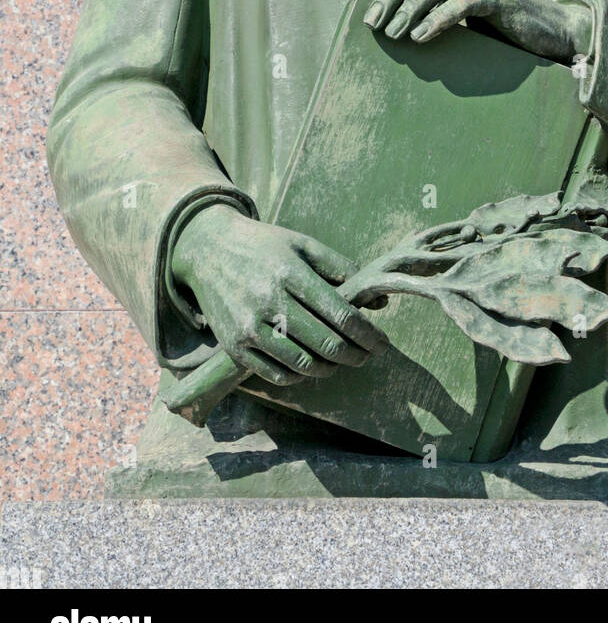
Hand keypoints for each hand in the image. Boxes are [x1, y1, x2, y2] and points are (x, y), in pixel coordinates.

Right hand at [172, 204, 388, 385]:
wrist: (208, 250)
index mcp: (290, 273)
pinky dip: (301, 376)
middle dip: (356, 355)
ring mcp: (248, 328)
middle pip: (326, 345)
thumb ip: (342, 269)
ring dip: (331, 369)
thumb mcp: (304, 246)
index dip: (368, 334)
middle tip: (369, 354)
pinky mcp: (234, 347)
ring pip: (304, 365)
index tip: (382, 342)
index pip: (340, 315)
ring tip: (342, 360)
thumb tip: (380, 303)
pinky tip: (312, 365)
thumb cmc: (265, 247)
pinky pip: (276, 375)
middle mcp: (268, 302)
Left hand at [344, 0, 590, 63]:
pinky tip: (422, 38)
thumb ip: (436, 8)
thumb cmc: (504, 27)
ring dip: (409, 7)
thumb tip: (390, 24)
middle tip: (372, 22)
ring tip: (393, 34)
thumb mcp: (464, 14)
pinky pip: (464, 3)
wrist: (556, 33)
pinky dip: (439, 19)